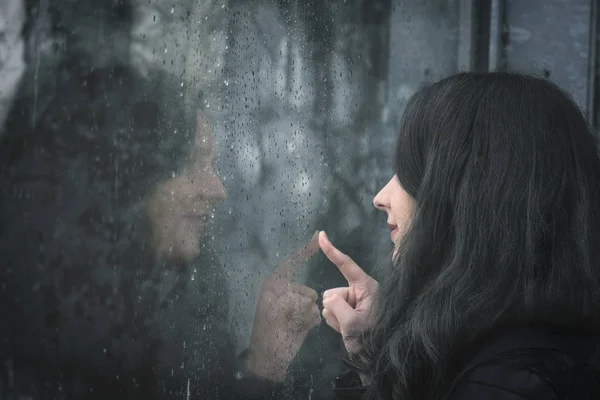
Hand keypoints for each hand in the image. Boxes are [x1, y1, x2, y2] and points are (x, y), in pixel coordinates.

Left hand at [246, 231, 320, 381]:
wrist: (269, 357)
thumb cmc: (268, 332)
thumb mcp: (276, 308)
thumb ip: (293, 296)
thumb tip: (310, 297)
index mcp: (274, 285)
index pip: (292, 263)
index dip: (305, 250)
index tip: (319, 236)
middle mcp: (284, 292)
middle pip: (305, 291)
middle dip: (300, 304)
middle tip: (287, 318)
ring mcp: (294, 305)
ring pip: (312, 303)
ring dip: (305, 315)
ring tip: (292, 325)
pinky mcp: (303, 317)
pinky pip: (315, 313)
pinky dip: (309, 321)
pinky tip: (299, 329)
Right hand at [320, 231, 378, 354]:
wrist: (378, 359)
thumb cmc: (371, 339)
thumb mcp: (352, 323)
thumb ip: (336, 305)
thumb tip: (328, 300)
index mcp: (366, 287)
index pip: (346, 265)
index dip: (332, 250)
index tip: (321, 235)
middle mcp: (360, 291)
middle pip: (333, 292)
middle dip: (335, 308)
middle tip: (348, 323)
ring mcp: (355, 303)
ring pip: (330, 304)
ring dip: (336, 318)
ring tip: (350, 329)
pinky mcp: (350, 312)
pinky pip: (332, 313)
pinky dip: (336, 323)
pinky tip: (347, 331)